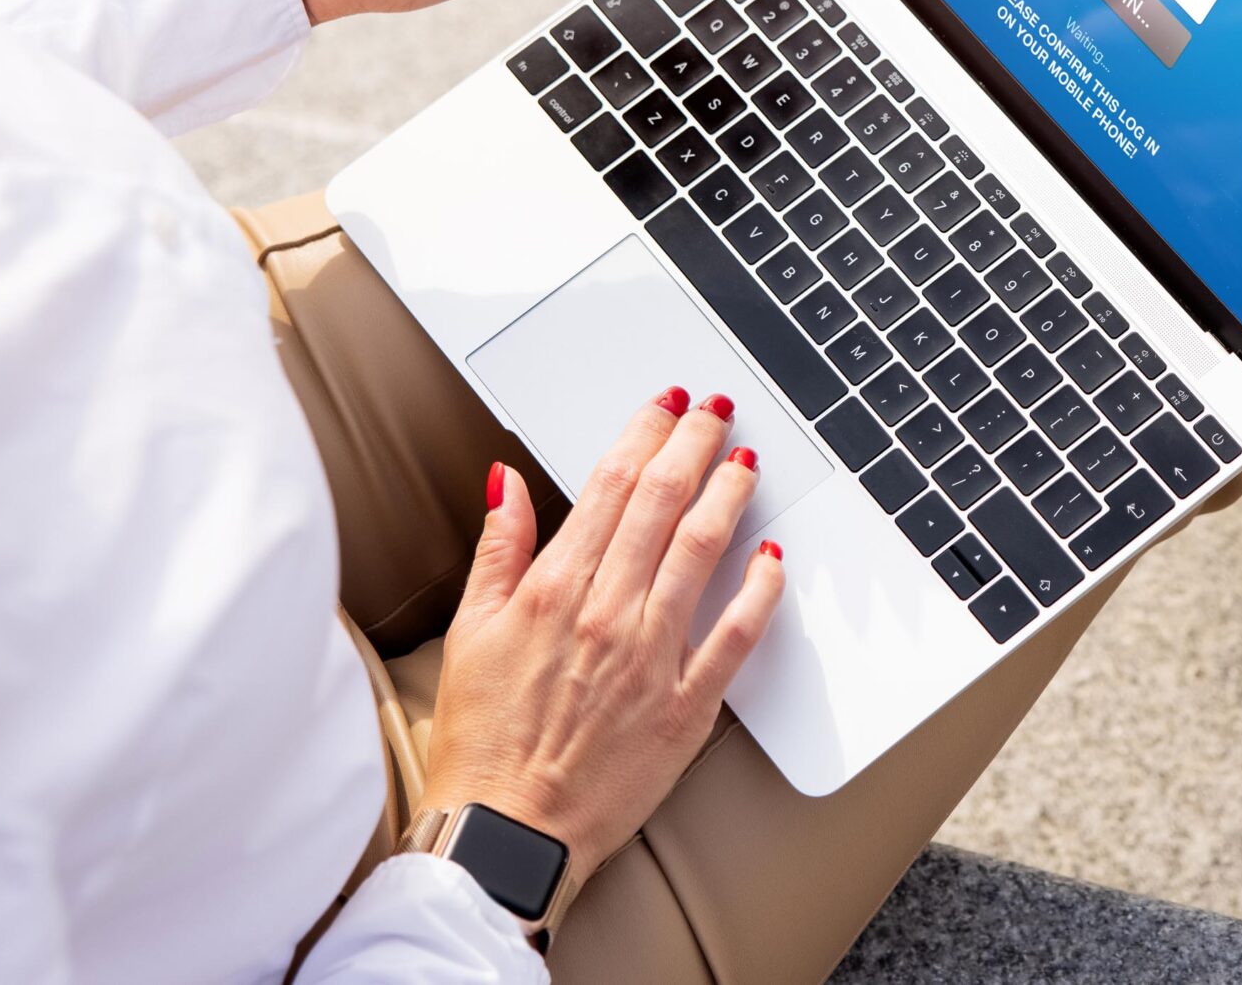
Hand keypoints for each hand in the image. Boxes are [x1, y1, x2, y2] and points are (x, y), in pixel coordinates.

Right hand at [421, 387, 783, 893]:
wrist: (507, 834)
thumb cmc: (485, 741)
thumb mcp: (469, 632)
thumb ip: (499, 549)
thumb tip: (509, 481)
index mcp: (552, 590)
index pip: (610, 486)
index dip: (644, 434)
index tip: (666, 406)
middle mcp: (606, 614)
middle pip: (661, 504)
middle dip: (694, 445)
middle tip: (717, 411)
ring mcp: (650, 658)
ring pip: (701, 553)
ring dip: (728, 496)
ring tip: (747, 459)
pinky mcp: (685, 706)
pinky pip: (734, 637)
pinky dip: (759, 592)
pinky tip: (772, 558)